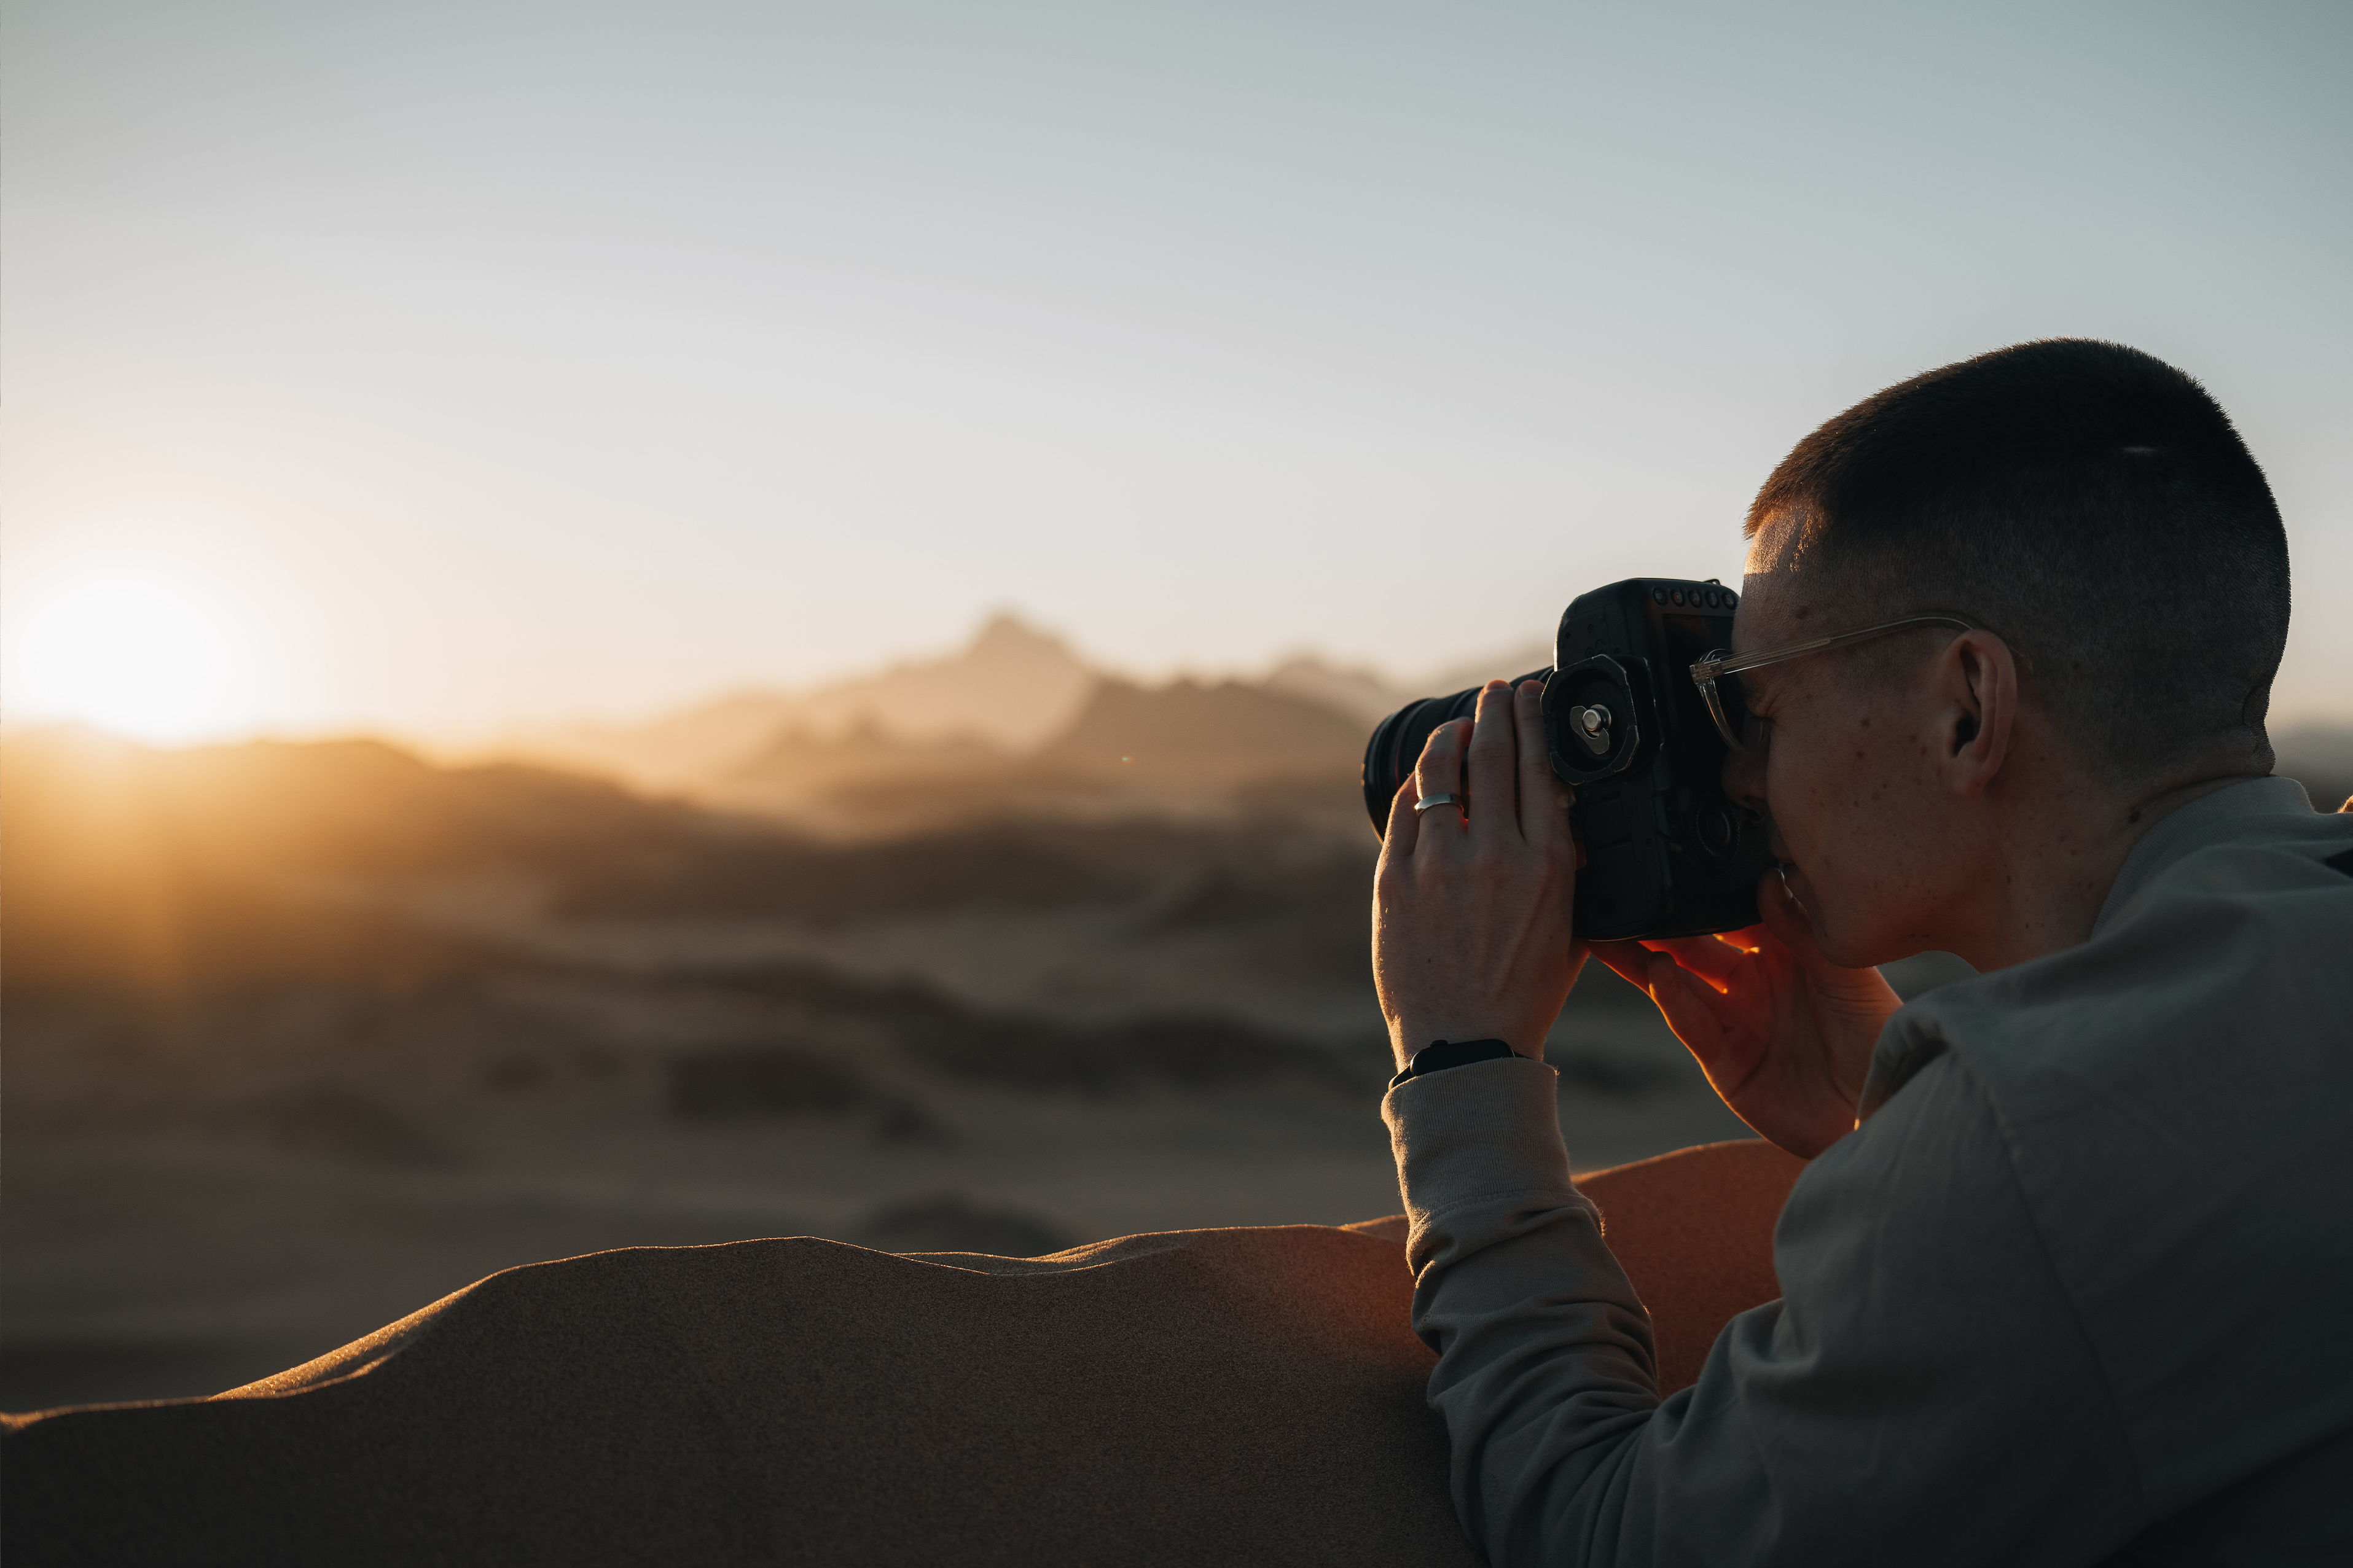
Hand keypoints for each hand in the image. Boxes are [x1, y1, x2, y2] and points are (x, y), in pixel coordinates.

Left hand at [1373, 680, 1584, 1070]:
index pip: (1542, 766)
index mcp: (1548, 865)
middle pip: (1494, 752)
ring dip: (1452, 735)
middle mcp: (1495, 855)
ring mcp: (1439, 865)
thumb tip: (1566, 819)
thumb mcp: (1572, 929)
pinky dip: (1416, 783)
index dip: (1534, 719)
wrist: (1465, 1047)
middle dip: (1495, 709)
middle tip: (1496, 691)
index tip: (1531, 695)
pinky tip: (1424, 775)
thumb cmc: (1523, 995)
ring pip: (1441, 770)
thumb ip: (1571, 871)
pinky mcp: (1393, 881)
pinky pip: (1404, 810)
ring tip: (1460, 723)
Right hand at [1592, 872, 1900, 1157]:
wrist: (1880, 1110)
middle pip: (1694, 945)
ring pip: (1677, 982)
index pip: (1731, 914)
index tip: (1674, 865)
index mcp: (1785, 952)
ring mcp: (1735, 1019)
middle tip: (1628, 894)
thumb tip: (1767, 878)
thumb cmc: (1877, 1037)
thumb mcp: (1846, 973)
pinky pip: (1689, 1023)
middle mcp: (1754, 982)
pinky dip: (1671, 999)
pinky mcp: (1722, 1060)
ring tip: (1617, 932)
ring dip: (1646, 957)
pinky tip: (1657, 974)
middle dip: (1660, 923)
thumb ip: (1802, 927)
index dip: (1703, 893)